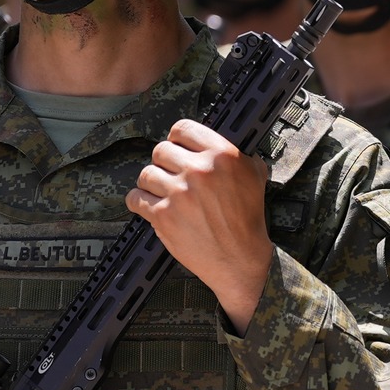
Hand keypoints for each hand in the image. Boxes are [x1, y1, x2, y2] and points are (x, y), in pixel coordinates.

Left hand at [130, 119, 273, 332]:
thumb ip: (236, 154)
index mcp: (223, 155)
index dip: (177, 139)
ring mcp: (179, 193)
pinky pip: (135, 198)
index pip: (183, 129)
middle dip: (165, 163)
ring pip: (146, 174)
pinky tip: (150, 205)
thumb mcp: (255, 176)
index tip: (177, 148)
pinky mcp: (163, 216)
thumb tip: (217, 142)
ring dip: (152, 183)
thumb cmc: (248, 219)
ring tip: (162, 193)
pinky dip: (139, 202)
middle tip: (172, 176)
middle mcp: (200, 171)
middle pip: (161, 150)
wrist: (240, 259)